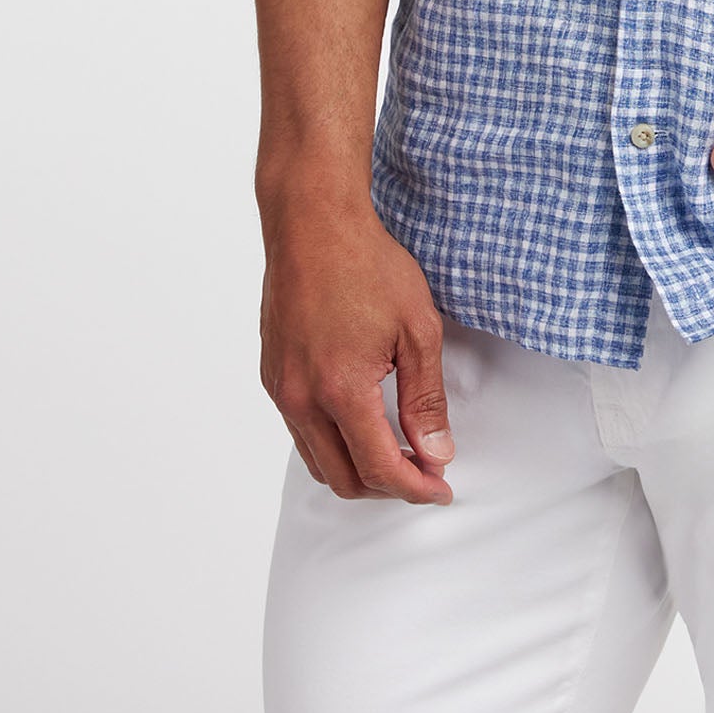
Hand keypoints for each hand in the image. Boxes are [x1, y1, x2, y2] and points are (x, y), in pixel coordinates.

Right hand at [259, 199, 455, 504]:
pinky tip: (359, 423)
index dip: (415, 488)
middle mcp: (301, 399)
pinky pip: (299, 431)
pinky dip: (331, 443)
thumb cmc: (366, 264)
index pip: (379, 469)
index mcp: (340, 390)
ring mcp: (281, 389)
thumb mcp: (417, 328)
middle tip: (423, 474)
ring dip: (356, 470)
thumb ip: (426, 399)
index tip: (441, 487)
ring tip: (396, 453)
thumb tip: (436, 451)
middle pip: (343, 478)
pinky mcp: (272, 375)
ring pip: (317, 460)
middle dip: (387, 489)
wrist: (312, 223)